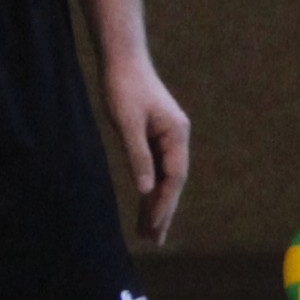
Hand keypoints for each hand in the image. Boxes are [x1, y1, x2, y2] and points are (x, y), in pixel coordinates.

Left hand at [103, 54, 190, 245]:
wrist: (123, 59)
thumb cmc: (124, 88)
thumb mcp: (127, 124)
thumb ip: (138, 157)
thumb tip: (146, 190)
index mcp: (176, 134)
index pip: (174, 177)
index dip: (164, 204)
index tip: (154, 227)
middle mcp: (177, 137)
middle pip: (173, 182)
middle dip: (164, 211)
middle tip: (154, 240)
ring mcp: (168, 136)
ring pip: (165, 177)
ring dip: (157, 202)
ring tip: (147, 231)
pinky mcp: (155, 134)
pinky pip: (156, 167)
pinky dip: (151, 186)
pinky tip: (145, 202)